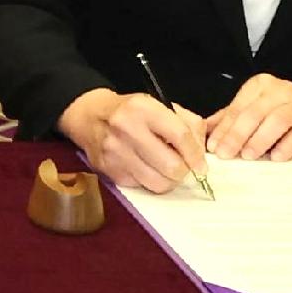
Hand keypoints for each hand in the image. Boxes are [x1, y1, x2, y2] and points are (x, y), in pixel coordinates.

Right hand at [55, 86, 210, 195]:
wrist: (90, 117)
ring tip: (167, 170)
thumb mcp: (160, 105)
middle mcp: (127, 129)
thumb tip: (200, 153)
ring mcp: (116, 152)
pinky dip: (149, 180)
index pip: (180, 135)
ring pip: (158, 182)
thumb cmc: (132, 112)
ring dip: (168, 180)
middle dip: (183, 171)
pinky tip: (147, 169)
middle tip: (183, 168)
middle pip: (171, 165)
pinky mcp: (109, 171)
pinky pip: (142, 186)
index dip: (195, 155)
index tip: (201, 165)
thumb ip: (187, 124)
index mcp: (143, 108)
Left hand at [202, 73, 291, 160]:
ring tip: (248, 156)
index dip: (224, 128)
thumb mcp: (251, 110)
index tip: (213, 147)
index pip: (238, 107)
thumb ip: (227, 118)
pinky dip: (285, 147)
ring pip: (276, 121)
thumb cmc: (276, 113)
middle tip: (226, 154)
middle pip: (254, 113)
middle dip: (237, 135)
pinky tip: (275, 157)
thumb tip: (202, 131)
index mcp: (259, 85)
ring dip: (259, 140)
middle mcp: (278, 91)